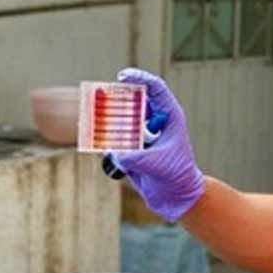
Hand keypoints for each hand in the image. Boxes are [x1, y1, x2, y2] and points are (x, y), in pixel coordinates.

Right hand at [105, 68, 204, 221]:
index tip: (122, 78)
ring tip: (97, 124)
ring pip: (122, 119)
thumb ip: (134, 157)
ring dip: (109, 121)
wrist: (175, 195)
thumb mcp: (155, 164)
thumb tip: (113, 153)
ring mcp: (142, 133)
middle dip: (117, 100)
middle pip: (133, 100)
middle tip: (101, 101)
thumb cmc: (175, 175)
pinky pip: (115, 139)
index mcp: (169, 116)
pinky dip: (106, 140)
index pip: (155, 88)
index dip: (139, 79)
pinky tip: (99, 143)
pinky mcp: (132, 147)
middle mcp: (155, 121)